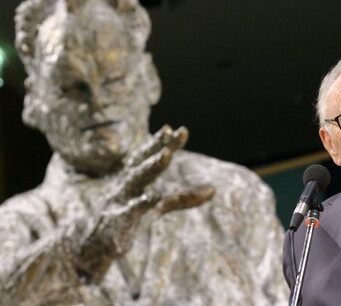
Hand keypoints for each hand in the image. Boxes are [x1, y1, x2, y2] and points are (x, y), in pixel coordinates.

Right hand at [71, 125, 213, 282]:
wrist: (93, 245)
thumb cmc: (128, 219)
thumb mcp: (158, 207)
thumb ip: (183, 197)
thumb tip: (213, 189)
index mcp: (136, 180)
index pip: (150, 157)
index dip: (164, 143)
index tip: (181, 130)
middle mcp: (127, 186)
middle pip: (143, 162)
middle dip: (157, 147)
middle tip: (171, 134)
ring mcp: (120, 202)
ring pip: (134, 181)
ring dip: (150, 167)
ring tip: (166, 156)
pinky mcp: (117, 223)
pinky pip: (128, 212)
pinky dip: (140, 204)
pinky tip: (153, 197)